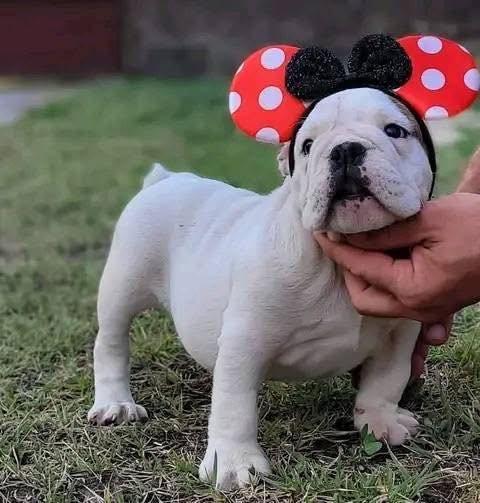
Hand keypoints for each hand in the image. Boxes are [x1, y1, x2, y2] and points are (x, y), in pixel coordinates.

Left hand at [315, 193, 479, 322]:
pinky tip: (383, 265)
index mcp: (413, 289)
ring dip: (366, 278)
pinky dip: (385, 287)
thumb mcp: (428, 221)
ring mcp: (428, 310)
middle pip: (365, 300)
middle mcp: (418, 307)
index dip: (339, 250)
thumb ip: (385, 233)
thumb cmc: (478, 227)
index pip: (361, 269)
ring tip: (361, 248)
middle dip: (349, 273)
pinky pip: (400, 303)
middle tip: (343, 243)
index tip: (322, 233)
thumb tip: (350, 234)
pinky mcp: (436, 304)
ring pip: (380, 303)